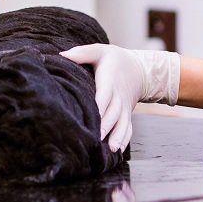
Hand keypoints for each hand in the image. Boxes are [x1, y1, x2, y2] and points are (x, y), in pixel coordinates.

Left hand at [60, 44, 179, 151]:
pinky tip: (117, 151)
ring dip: (117, 136)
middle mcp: (118, 96)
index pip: (104, 94)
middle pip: (113, 112)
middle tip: (95, 139)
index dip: (100, 105)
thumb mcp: (100, 51)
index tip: (93, 116)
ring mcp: (124, 107)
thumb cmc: (115, 59)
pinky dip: (124, 139)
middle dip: (105, 126)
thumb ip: (82, 53)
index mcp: (109, 80)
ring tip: (110, 149)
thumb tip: (61, 55)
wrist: (141, 69)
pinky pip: (128, 128)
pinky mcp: (127, 115)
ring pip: (122, 123)